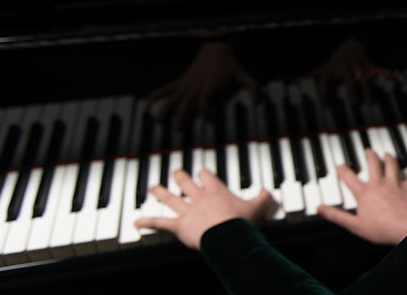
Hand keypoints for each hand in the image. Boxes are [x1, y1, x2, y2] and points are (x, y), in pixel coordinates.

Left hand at [134, 169, 275, 249]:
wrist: (228, 234)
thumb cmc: (241, 222)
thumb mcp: (256, 207)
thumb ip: (262, 198)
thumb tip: (269, 192)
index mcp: (217, 192)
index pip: (207, 177)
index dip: (203, 174)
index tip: (202, 172)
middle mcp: (200, 198)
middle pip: (187, 184)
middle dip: (180, 178)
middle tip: (176, 173)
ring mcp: (188, 211)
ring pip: (171, 199)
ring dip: (161, 193)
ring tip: (153, 188)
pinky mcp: (179, 225)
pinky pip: (161, 223)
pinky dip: (147, 222)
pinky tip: (136, 222)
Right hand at [148, 41, 258, 125]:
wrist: (216, 46)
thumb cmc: (230, 63)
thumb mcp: (243, 74)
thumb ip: (251, 87)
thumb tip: (257, 101)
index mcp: (209, 87)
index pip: (204, 104)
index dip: (205, 114)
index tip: (209, 123)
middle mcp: (195, 87)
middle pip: (184, 104)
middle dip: (180, 116)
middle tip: (179, 129)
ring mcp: (186, 84)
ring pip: (171, 98)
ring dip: (164, 109)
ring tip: (158, 121)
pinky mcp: (181, 80)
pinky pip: (165, 88)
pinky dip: (155, 94)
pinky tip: (147, 103)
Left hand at [312, 38, 387, 105]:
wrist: (350, 45)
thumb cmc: (335, 63)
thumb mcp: (323, 69)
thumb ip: (311, 76)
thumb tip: (294, 80)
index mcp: (330, 70)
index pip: (324, 83)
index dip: (324, 95)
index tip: (326, 109)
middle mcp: (343, 67)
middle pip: (347, 77)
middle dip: (351, 90)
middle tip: (355, 104)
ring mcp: (357, 65)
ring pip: (363, 75)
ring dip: (367, 88)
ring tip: (370, 102)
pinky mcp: (368, 64)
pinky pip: (377, 69)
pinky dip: (385, 74)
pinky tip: (393, 80)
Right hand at [317, 150, 406, 245]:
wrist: (405, 229)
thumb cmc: (381, 229)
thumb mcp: (354, 225)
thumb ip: (336, 216)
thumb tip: (320, 209)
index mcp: (364, 193)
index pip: (348, 177)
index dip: (342, 170)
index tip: (339, 166)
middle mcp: (379, 184)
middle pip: (373, 164)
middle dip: (369, 155)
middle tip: (368, 151)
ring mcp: (394, 184)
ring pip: (392, 165)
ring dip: (390, 158)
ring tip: (388, 154)